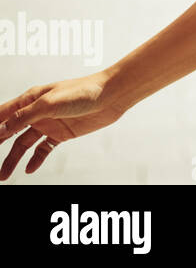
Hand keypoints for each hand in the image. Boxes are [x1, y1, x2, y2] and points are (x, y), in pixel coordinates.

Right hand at [0, 73, 131, 178]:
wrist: (112, 96)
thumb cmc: (82, 91)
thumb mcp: (50, 103)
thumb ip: (25, 116)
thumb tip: (2, 128)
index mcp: (30, 99)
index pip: (2, 114)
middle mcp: (36, 112)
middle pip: (9, 131)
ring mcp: (49, 123)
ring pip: (24, 144)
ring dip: (13, 158)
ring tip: (3, 175)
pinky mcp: (62, 133)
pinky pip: (44, 149)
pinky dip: (35, 159)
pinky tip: (29, 169)